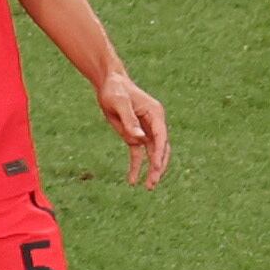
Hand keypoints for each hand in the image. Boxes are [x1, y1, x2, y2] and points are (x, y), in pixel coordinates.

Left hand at [100, 69, 170, 186]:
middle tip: (153, 184)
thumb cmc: (115, 90)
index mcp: (155, 114)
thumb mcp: (119, 104)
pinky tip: (132, 180)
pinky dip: (136, 165)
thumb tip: (139, 139)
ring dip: (151, 170)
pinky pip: (138, 152)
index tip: (156, 168)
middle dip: (158, 166)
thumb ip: (129, 121)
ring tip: (148, 187)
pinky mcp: (134, 134)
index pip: (161, 137)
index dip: (159, 153)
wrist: (109, 82)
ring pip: (152, 153)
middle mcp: (154, 123)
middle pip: (160, 148)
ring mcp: (145, 129)